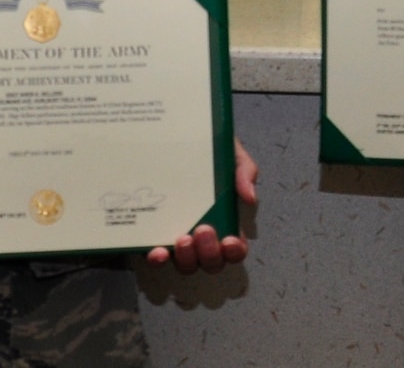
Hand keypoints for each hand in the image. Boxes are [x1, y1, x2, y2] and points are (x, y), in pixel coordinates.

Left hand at [146, 138, 258, 273]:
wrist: (174, 138)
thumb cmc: (207, 150)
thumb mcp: (230, 154)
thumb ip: (244, 170)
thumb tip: (250, 197)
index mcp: (224, 220)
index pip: (234, 248)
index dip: (234, 252)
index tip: (230, 241)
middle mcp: (202, 236)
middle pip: (211, 262)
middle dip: (209, 253)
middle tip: (203, 230)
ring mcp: (177, 239)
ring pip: (186, 265)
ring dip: (187, 259)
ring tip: (183, 239)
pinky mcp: (154, 236)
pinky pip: (157, 257)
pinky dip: (159, 260)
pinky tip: (158, 252)